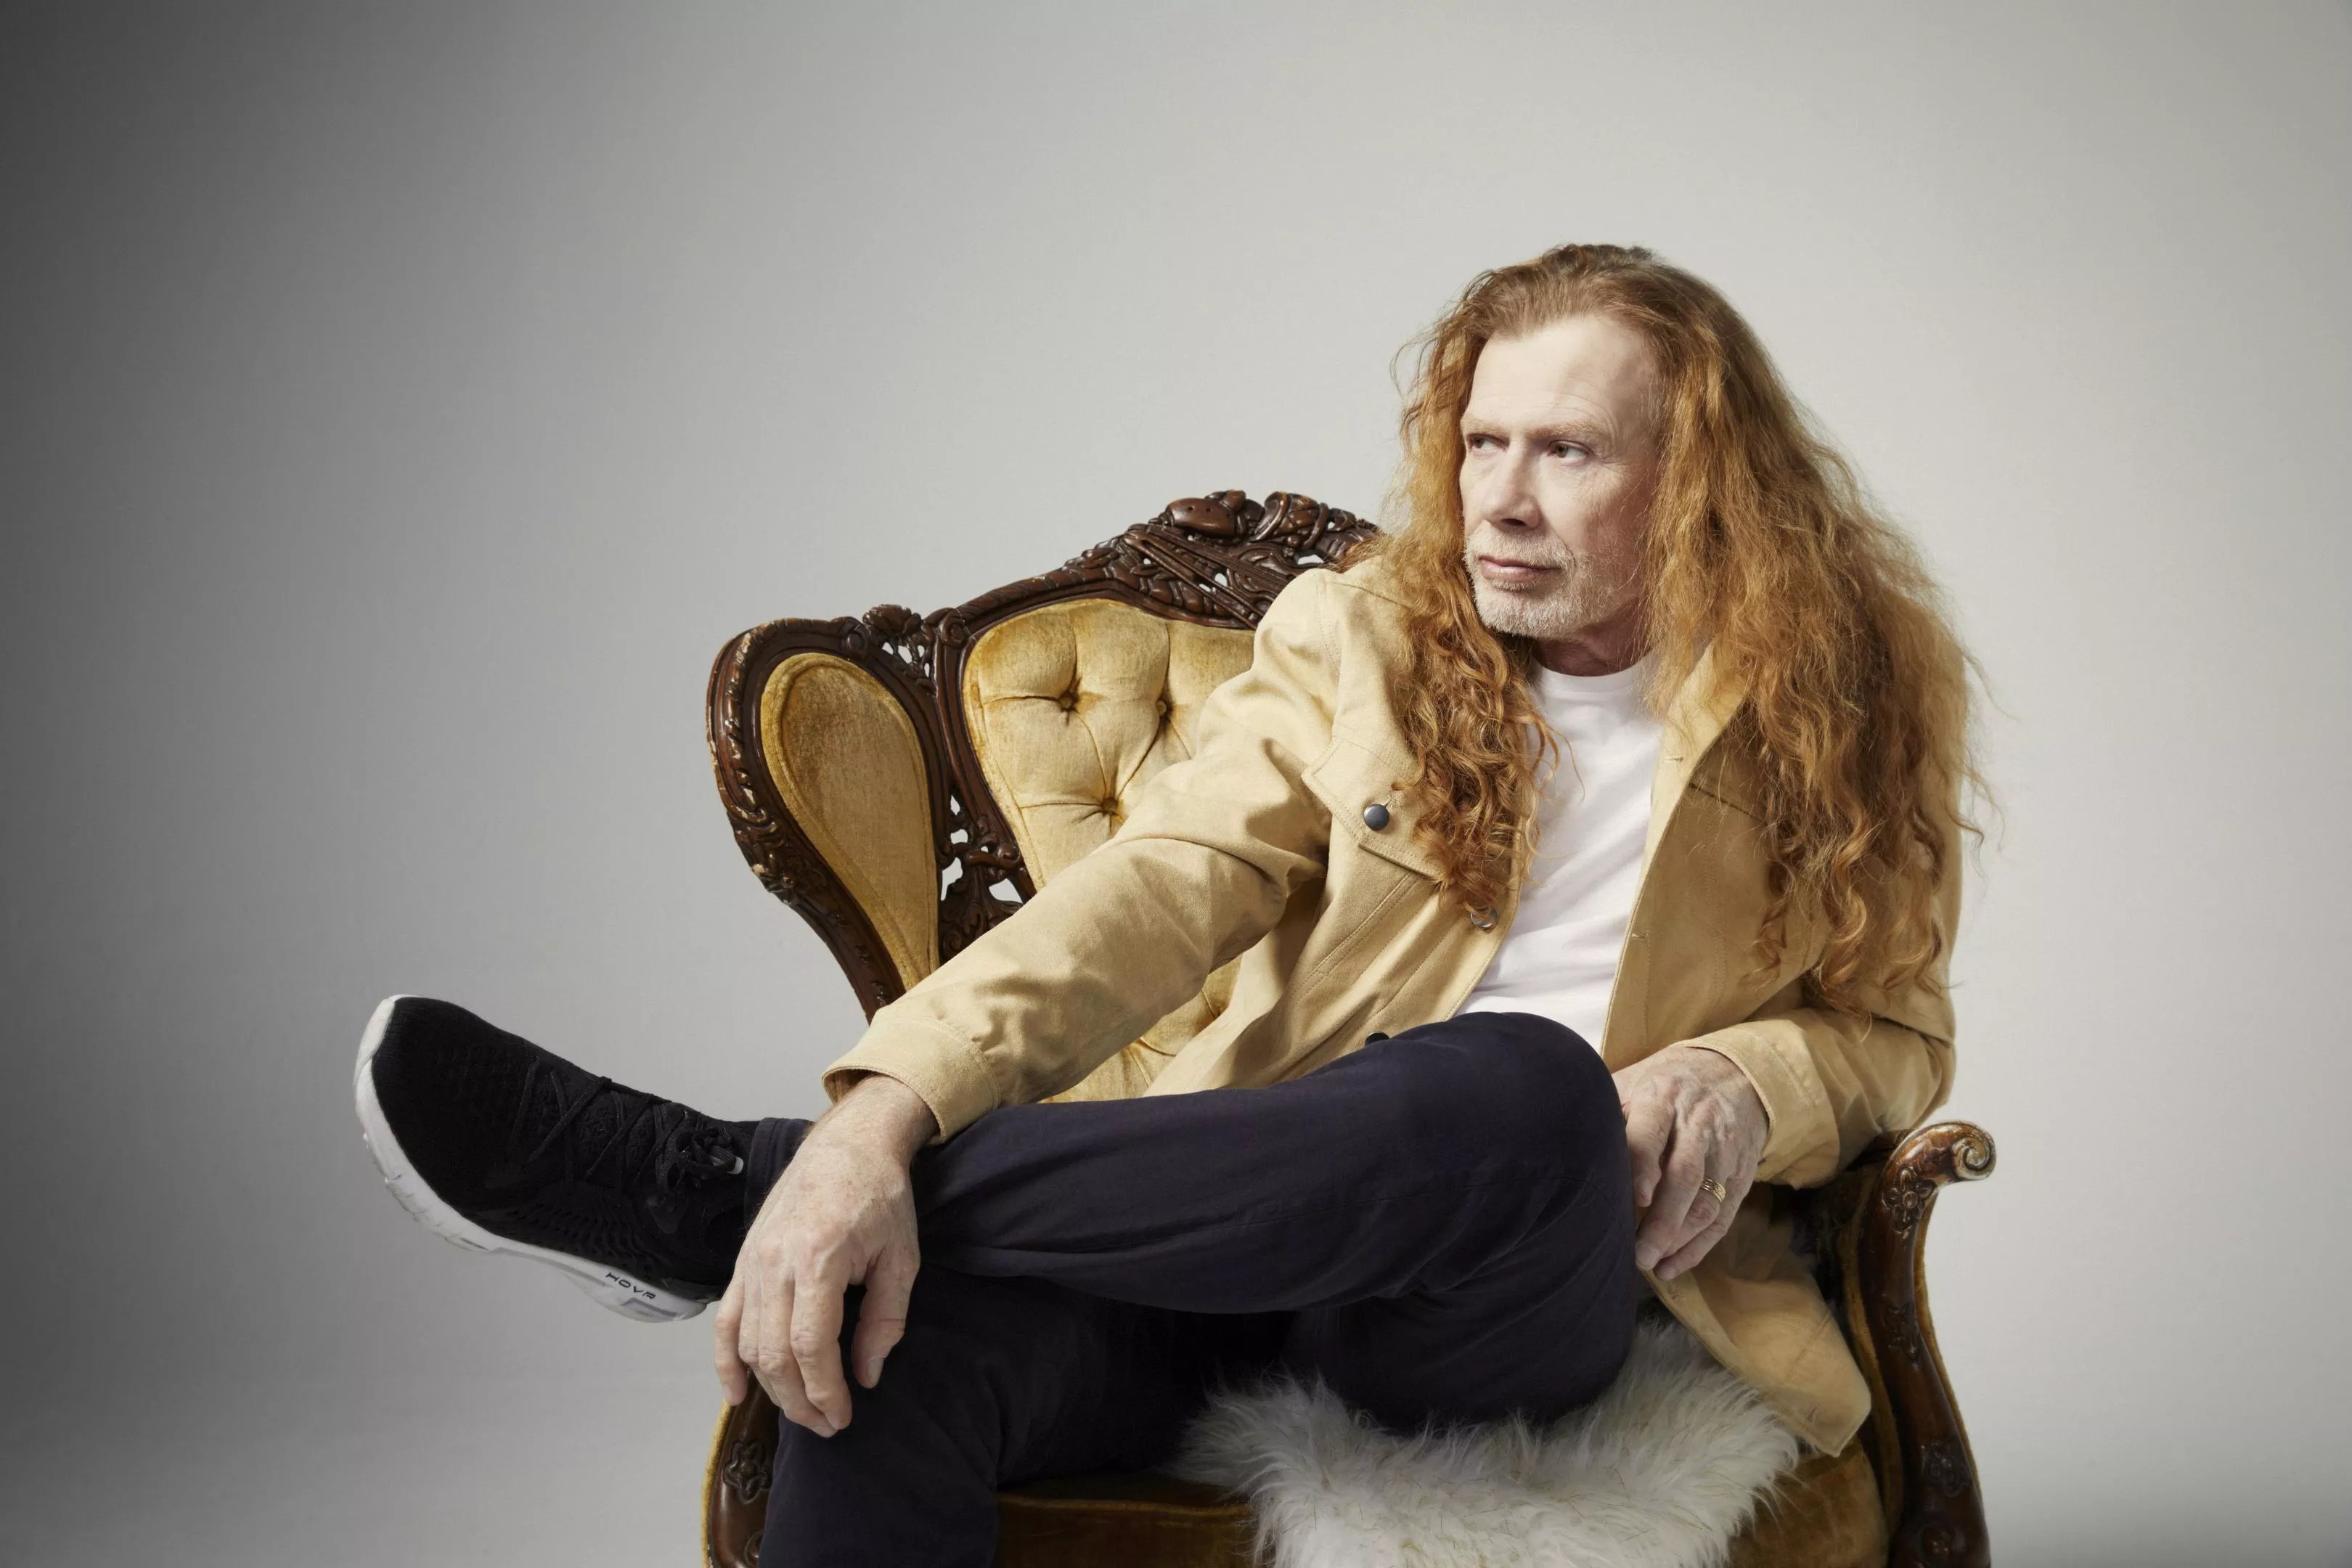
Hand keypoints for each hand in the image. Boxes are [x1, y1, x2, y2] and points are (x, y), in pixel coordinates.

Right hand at [712, 1074, 936, 1435]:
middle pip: (773, 1353)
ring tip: (801, 1410)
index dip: (824, 1390)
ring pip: (747, 1343)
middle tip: (827, 1424)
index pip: (809, 1346)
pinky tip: (738, 1392)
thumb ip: (884, 1321)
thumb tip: (867, 1376)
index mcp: (818, 1260)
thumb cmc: (880, 1197)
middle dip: (799, 1400)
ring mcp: (752, 1262)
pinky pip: (725, 1320)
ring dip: (770, 1386)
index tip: (842, 1417)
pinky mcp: (743, 1261)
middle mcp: (776, 1263)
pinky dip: (725, 1360)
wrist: (848, 1145)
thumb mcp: (901, 1258)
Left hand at [1611, 1044, 1768, 1280]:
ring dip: (1679, 1238)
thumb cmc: (1663, 1084)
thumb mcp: (1633, 1081)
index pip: (1653, 1132)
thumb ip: (1607, 1111)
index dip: (1643, 1165)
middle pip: (1686, 1175)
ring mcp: (1725, 1150)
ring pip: (1708, 1201)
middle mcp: (1698, 1123)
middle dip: (1662, 1219)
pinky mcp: (1741, 1174)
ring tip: (1650, 1263)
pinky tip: (1672, 1266)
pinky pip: (1723, 1216)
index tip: (1634, 1197)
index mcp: (1662, 1097)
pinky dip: (1699, 1247)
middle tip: (1637, 1253)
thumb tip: (1559, 1141)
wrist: (1732, 1072)